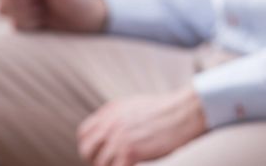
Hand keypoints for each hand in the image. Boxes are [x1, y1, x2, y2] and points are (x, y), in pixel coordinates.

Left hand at [77, 87, 207, 165]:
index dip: (88, 145)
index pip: (83, 133)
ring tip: (123, 164)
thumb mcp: (132, 106)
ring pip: (100, 163)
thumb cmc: (164, 110)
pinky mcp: (130, 152)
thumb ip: (116, 117)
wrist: (183, 112)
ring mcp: (118, 139)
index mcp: (109, 112)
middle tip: (106, 164)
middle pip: (86, 149)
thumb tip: (109, 130)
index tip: (96, 153)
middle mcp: (109, 125)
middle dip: (94, 159)